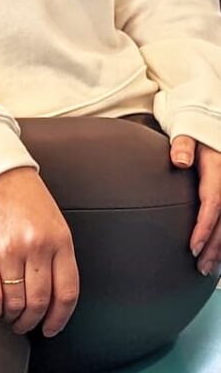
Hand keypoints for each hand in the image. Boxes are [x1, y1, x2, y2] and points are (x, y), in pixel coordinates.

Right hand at [0, 167, 79, 337]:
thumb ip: (56, 252)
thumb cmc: (18, 192)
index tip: (50, 328)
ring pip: (15, 303)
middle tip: (23, 323)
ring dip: (11, 317)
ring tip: (7, 314)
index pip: (67, 293)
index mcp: (59, 238)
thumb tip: (53, 295)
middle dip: (31, 321)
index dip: (59, 319)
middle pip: (39, 303)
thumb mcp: (51, 218)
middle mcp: (36, 246)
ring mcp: (7, 248)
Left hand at [170, 135, 220, 277]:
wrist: (211, 127)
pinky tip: (219, 256)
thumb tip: (180, 161)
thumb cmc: (197, 132)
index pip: (214, 204)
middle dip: (214, 247)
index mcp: (218, 170)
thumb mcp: (188, 131)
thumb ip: (183, 144)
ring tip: (209, 268)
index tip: (193, 247)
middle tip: (200, 267)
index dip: (204, 228)